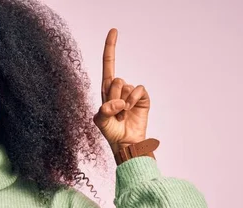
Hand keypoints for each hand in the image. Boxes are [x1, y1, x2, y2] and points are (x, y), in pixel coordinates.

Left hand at [93, 28, 150, 147]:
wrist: (127, 142)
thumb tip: (116, 103)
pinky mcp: (142, 98)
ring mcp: (131, 93)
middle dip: (112, 96)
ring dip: (122, 102)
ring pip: (125, 85)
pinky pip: (138, 89)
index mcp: (106, 90)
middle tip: (114, 111)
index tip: (114, 30)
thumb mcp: (100, 121)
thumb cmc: (111, 132)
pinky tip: (130, 110)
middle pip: (114, 80)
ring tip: (122, 115)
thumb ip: (103, 110)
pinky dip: (133, 99)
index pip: (108, 65)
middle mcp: (118, 89)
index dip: (110, 47)